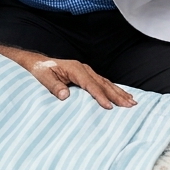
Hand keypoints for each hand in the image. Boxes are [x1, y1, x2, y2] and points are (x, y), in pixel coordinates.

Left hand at [21, 51, 135, 108]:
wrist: (37, 62)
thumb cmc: (40, 70)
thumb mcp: (43, 78)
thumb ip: (54, 86)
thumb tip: (65, 96)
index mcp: (74, 69)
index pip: (90, 84)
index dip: (99, 96)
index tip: (108, 107)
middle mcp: (83, 69)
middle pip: (103, 83)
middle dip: (116, 95)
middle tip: (130, 106)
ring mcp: (86, 71)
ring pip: (106, 83)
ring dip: (119, 92)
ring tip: (132, 102)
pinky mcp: (86, 75)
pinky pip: (103, 83)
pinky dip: (113, 89)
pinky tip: (121, 95)